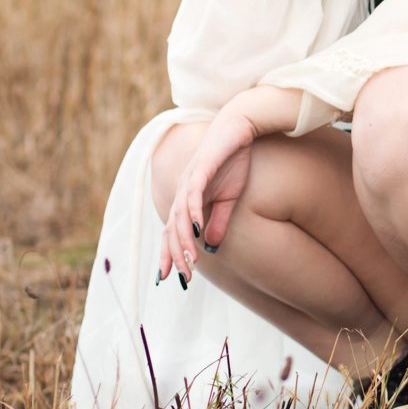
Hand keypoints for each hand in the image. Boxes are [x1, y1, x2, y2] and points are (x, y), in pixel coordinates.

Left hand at [157, 110, 254, 285]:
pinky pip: (192, 195)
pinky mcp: (199, 170)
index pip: (172, 232)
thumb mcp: (229, 198)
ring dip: (183, 240)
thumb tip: (210, 246)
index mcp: (187, 200)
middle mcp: (182, 192)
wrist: (238, 130)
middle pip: (171, 230)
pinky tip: (196, 229)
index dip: (169, 254)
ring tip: (190, 261)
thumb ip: (218, 220)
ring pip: (179, 217)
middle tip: (183, 278)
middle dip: (175, 256)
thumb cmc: (233, 161)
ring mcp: (188, 181)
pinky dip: (193, 213)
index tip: (169, 278)